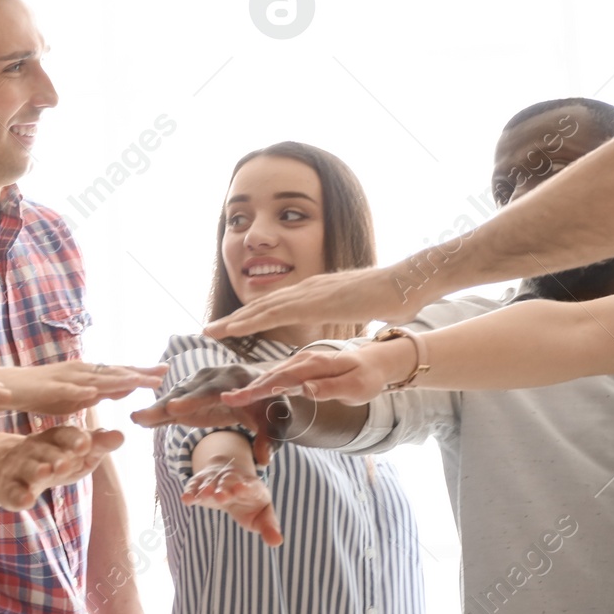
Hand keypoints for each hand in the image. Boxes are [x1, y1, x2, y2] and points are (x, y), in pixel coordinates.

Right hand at [0, 363, 166, 415]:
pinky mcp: (51, 388)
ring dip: (118, 378)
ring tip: (139, 380)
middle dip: (139, 371)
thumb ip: (97, 392)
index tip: (164, 372)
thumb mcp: (76, 395)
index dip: (141, 372)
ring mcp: (66, 378)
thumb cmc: (42, 393)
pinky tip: (96, 392)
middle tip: (164, 371)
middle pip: (114, 371)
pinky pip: (69, 390)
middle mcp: (80, 371)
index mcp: (87, 374)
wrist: (9, 387)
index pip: (119, 372)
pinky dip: (83, 390)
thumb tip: (121, 390)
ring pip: (96, 378)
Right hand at [0, 425, 123, 509]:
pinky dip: (18, 496)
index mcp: (54, 437)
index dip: (75, 439)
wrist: (8, 466)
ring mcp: (19, 467)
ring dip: (36, 470)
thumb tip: (121, 435)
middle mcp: (35, 448)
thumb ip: (97, 445)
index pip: (65, 434)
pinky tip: (26, 501)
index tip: (86, 445)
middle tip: (66, 464)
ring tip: (44, 473)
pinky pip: (12, 491)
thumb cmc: (54, 458)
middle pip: (46, 451)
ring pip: (28, 468)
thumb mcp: (77, 452)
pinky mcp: (7, 487)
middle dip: (56, 457)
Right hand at [131, 363, 283, 464]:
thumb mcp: (277, 425)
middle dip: (168, 403)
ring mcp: (199, 386)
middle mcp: (214, 378)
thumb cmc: (271, 409)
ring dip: (157, 408)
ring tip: (137, 419)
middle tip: (147, 414)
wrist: (264, 396)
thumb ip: (270, 440)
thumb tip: (262, 459)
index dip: (195, 399)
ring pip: (176, 397)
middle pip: (188, 391)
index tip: (176, 408)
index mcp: (237, 380)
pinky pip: (173, 406)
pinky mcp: (191, 398)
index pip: (214, 390)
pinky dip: (159, 413)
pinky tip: (140, 420)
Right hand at [183, 456, 282, 546]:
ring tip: (202, 496)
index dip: (245, 487)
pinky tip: (186, 499)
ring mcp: (216, 480)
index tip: (240, 489)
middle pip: (228, 482)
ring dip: (206, 488)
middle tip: (220, 496)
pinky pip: (195, 486)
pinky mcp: (201, 483)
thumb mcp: (262, 515)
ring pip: (211, 482)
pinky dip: (191, 492)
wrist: (231, 480)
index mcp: (252, 487)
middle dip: (224, 489)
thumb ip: (269, 527)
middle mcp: (233, 480)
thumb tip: (277, 542)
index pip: (250, 486)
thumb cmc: (250, 503)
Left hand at [203, 265, 418, 340]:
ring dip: (235, 320)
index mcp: (315, 290)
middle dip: (236, 317)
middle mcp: (306, 287)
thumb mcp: (356, 308)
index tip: (233, 325)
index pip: (277, 303)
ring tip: (213, 330)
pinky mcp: (313, 300)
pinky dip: (252, 321)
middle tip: (211, 328)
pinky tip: (236, 329)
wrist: (403, 283)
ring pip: (263, 307)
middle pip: (263, 303)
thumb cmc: (387, 297)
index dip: (253, 314)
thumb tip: (340, 316)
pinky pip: (276, 312)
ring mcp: (308, 291)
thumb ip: (342, 312)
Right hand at [219, 345, 402, 408]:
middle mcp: (305, 360)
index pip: (284, 378)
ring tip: (233, 397)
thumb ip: (330, 389)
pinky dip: (263, 383)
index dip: (261, 388)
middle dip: (249, 389)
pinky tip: (252, 391)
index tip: (241, 397)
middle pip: (272, 376)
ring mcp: (302, 363)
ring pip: (273, 375)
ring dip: (253, 386)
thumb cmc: (367, 378)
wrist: (376, 362)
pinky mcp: (302, 367)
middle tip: (226, 400)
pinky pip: (279, 375)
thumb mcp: (356, 388)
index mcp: (316, 365)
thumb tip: (304, 390)